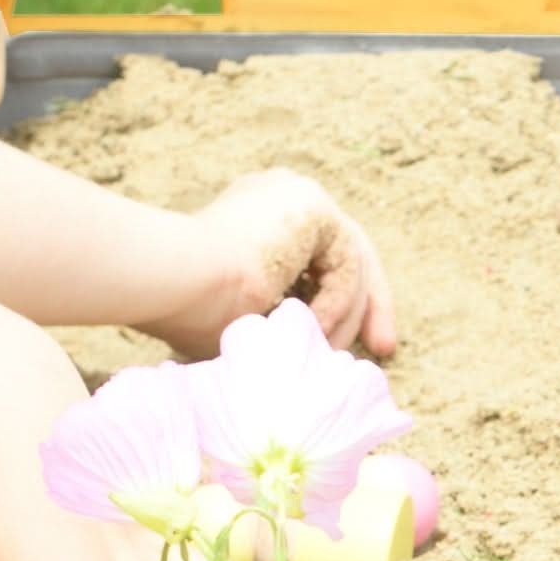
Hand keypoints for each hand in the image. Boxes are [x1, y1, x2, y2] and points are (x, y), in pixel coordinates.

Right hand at [135, 167, 397, 359]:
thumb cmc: (188, 315)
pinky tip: (313, 325)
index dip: (337, 305)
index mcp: (254, 224)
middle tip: (384, 349)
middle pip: (345, 253)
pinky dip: (338, 301)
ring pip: (350, 262)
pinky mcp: (311, 203)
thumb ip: (277, 328)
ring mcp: (294, 195)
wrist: (175, 282)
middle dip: (368, 305)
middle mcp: (276, 200)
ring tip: (323, 350)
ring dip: (345, 315)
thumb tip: (303, 364)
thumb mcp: (243, 326)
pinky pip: (348, 262)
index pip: (315, 259)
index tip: (347, 351)